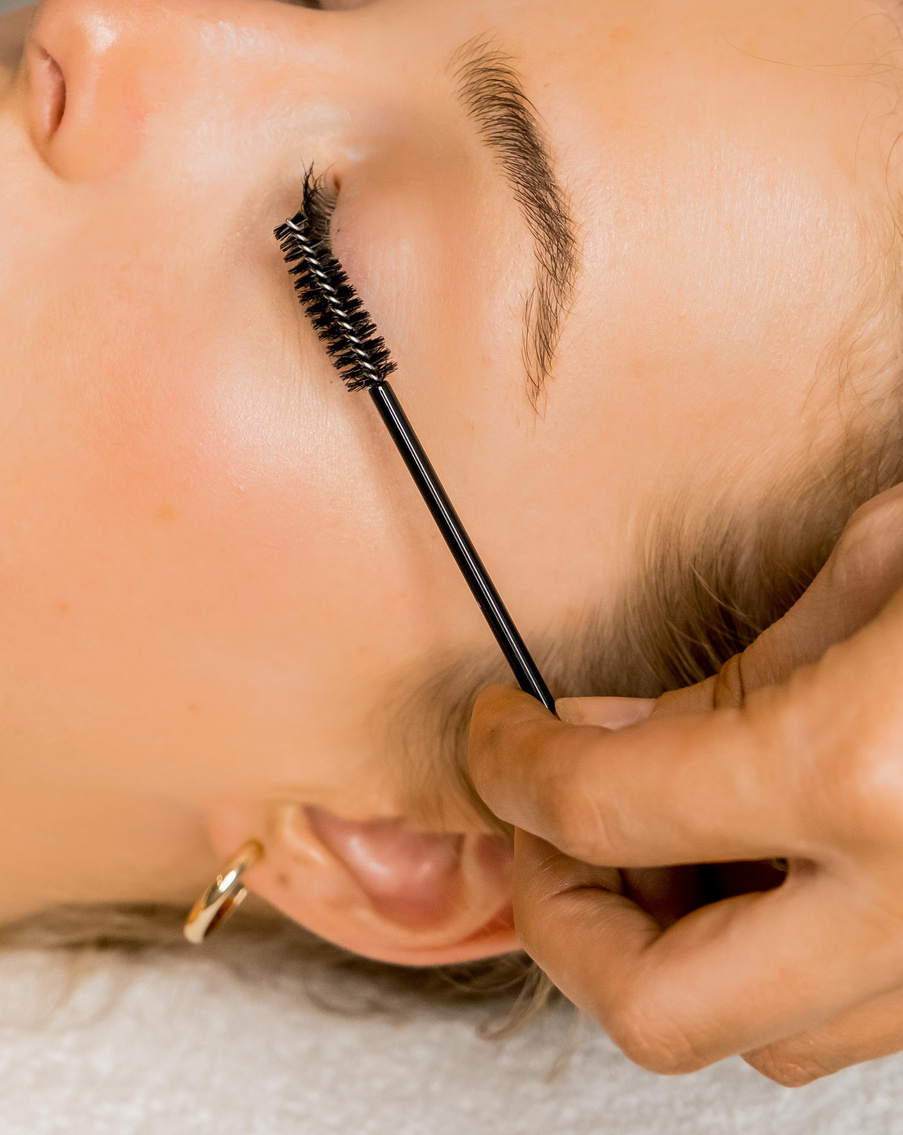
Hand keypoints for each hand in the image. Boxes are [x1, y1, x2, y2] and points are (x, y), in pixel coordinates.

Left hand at [468, 484, 902, 1084]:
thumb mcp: (881, 570)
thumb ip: (731, 679)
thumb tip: (602, 735)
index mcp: (867, 775)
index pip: (606, 811)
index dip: (514, 772)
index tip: (495, 740)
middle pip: (660, 1011)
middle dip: (561, 925)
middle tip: (532, 835)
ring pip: (763, 1035)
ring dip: (664, 952)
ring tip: (634, 852)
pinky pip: (851, 1009)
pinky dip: (766, 956)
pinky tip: (747, 869)